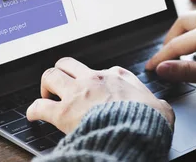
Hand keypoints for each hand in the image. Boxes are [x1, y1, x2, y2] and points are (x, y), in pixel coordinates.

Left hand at [27, 57, 174, 133]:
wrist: (135, 132)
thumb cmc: (148, 121)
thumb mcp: (161, 108)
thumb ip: (158, 104)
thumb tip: (162, 109)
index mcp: (118, 76)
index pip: (102, 70)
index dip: (95, 80)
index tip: (95, 89)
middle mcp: (94, 79)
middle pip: (68, 63)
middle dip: (62, 72)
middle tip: (61, 85)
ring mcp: (77, 93)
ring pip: (50, 75)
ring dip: (46, 85)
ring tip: (46, 95)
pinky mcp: (64, 112)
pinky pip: (39, 106)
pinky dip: (33, 110)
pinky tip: (33, 115)